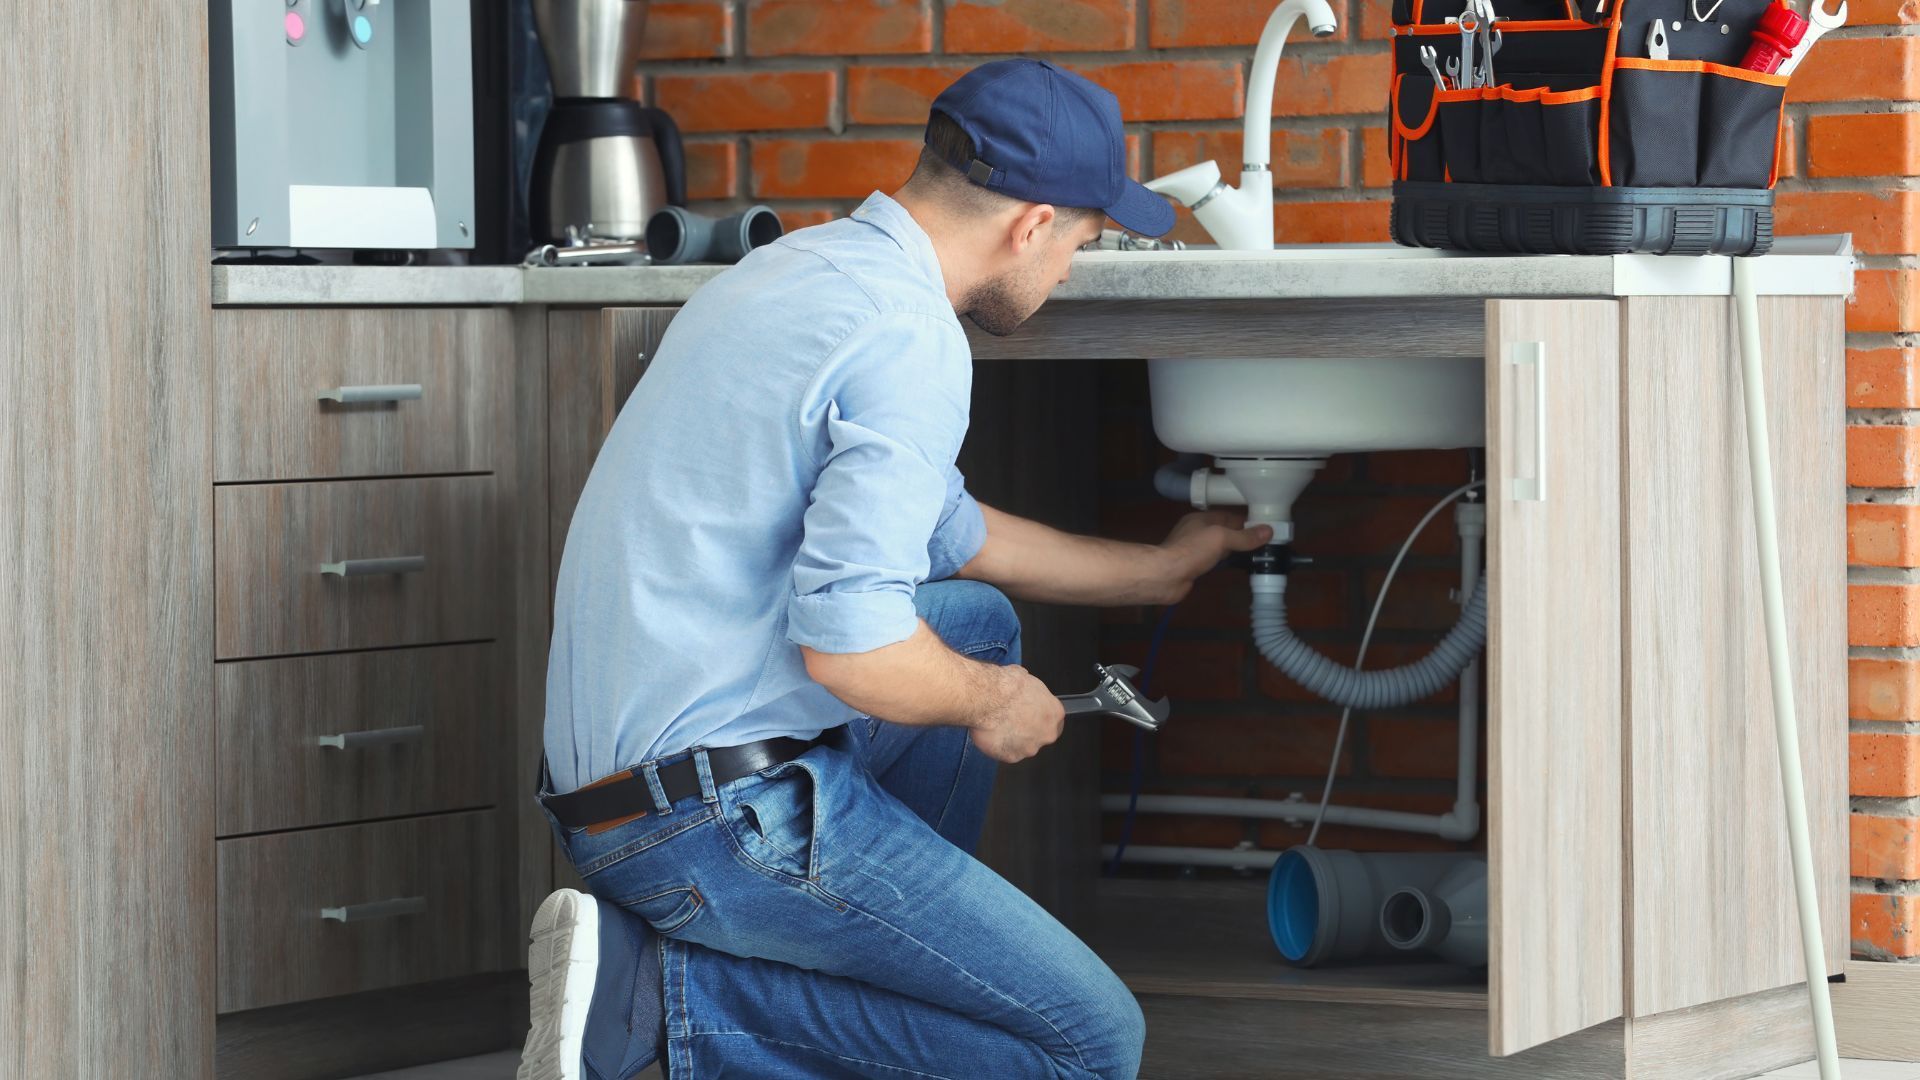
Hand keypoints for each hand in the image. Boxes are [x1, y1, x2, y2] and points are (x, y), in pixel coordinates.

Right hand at [968, 666, 1065, 763]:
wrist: (987, 699)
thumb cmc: (1006, 687)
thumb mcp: (1022, 675)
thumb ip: (1028, 687)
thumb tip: (1022, 679)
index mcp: (1054, 713)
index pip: (1053, 719)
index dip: (1039, 716)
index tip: (1028, 714)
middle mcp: (1047, 733)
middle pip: (1040, 735)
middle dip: (1028, 730)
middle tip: (1011, 720)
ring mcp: (1030, 748)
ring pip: (1023, 746)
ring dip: (1012, 739)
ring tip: (997, 726)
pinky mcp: (1012, 757)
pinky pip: (1006, 753)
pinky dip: (998, 746)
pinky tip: (991, 734)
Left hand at [1152, 511, 1273, 603]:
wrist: (1165, 576)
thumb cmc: (1192, 551)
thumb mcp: (1221, 538)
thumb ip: (1244, 536)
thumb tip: (1268, 530)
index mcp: (1202, 519)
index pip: (1230, 516)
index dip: (1248, 521)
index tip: (1267, 528)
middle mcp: (1198, 532)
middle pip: (1226, 532)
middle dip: (1244, 537)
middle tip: (1267, 543)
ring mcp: (1195, 550)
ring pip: (1221, 547)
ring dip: (1236, 551)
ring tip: (1258, 555)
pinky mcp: (1194, 566)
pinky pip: (1215, 561)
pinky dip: (1227, 563)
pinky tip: (1239, 567)